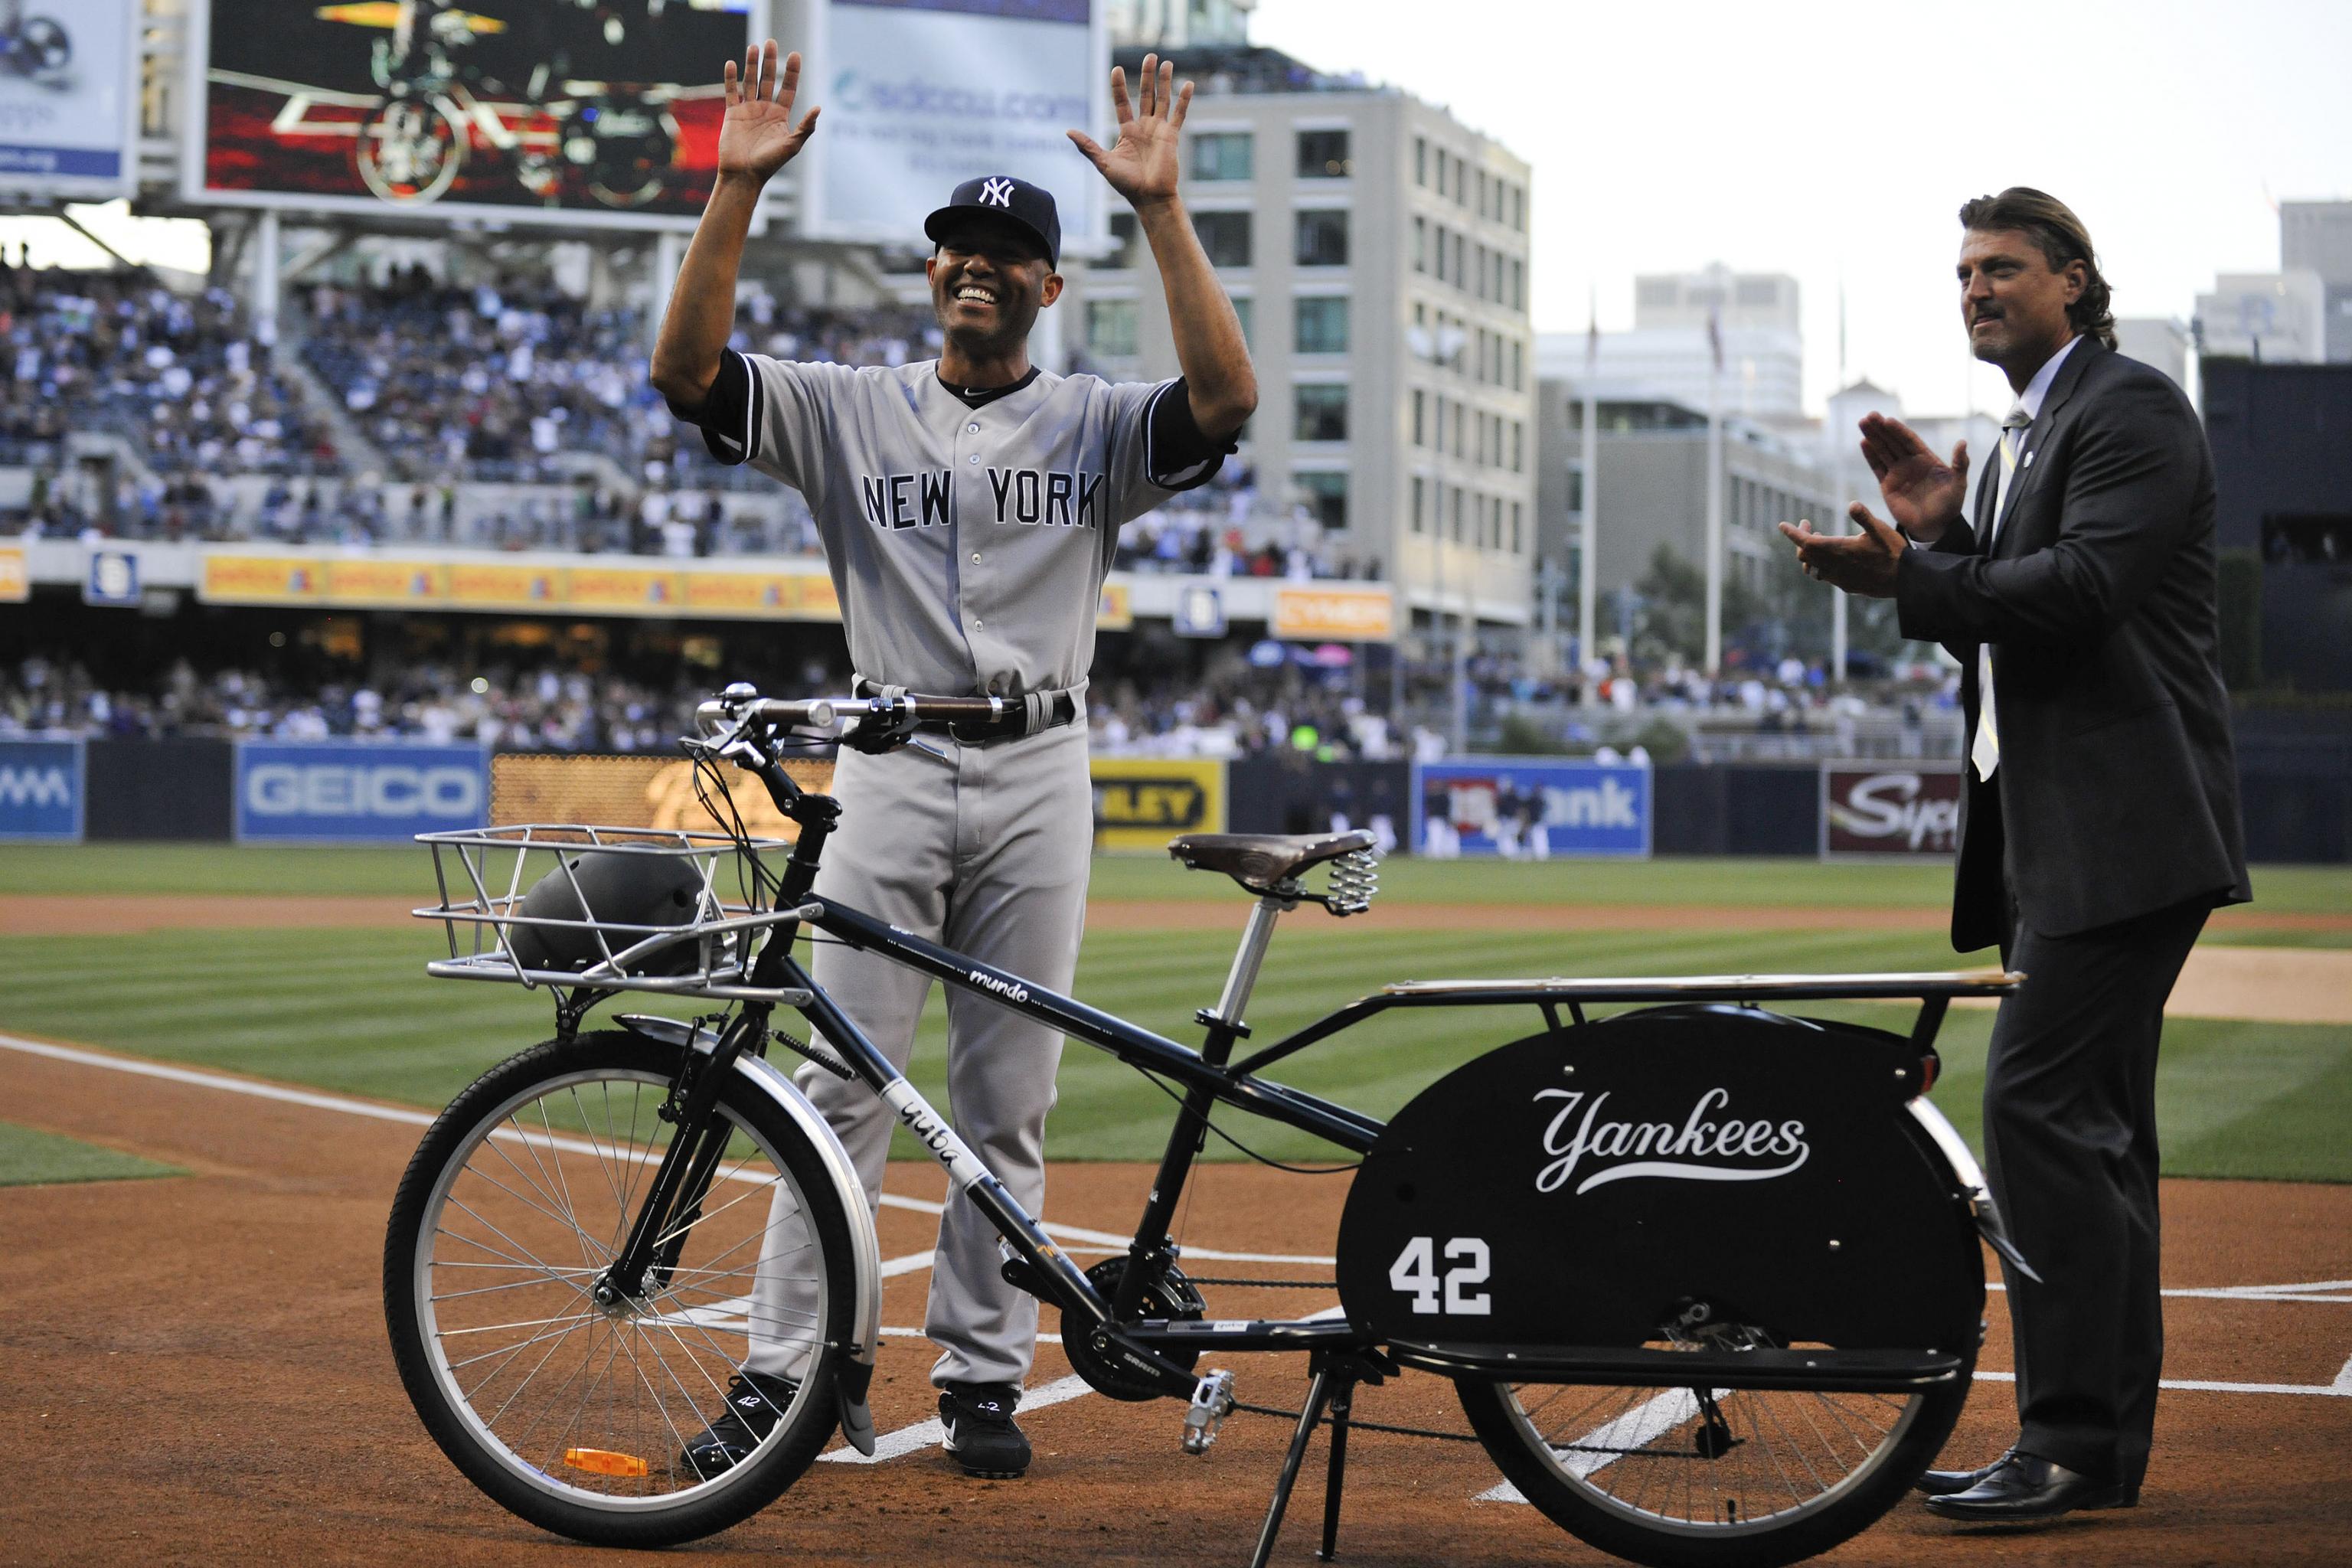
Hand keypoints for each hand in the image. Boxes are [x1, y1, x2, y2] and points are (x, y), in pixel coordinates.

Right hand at [717, 40, 818, 185]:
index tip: (795, 55)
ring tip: (754, 47)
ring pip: (750, 82)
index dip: (792, 72)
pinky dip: (730, 78)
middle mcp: (765, 110)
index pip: (789, 88)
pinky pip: (731, 92)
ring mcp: (748, 110)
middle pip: (769, 80)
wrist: (744, 175)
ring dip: (752, 64)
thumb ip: (805, 127)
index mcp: (780, 116)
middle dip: (771, 62)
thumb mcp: (792, 145)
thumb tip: (819, 107)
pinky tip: (732, 64)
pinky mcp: (732, 114)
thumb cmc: (769, 163)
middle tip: (772, 42)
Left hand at [1068, 54, 1188, 208]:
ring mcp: (1159, 130)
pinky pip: (1179, 114)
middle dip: (1147, 75)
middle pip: (1145, 95)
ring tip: (1166, 62)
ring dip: (1165, 81)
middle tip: (1149, 55)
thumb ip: (1088, 146)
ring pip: (1162, 99)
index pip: (1122, 102)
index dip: (1119, 86)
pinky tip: (1187, 84)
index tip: (1116, 69)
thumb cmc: (1127, 184)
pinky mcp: (1172, 136)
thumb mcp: (1104, 162)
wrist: (1150, 198)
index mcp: (1127, 131)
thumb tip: (1068, 131)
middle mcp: (1144, 127)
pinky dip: (1184, 100)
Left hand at [1778, 504, 1907, 598]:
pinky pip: (1823, 575)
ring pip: (1811, 567)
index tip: (1782, 525)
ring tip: (1817, 538)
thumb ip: (1864, 517)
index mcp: (1838, 550)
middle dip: (1801, 539)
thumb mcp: (1881, 530)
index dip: (1792, 533)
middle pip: (1804, 554)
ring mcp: (1838, 578)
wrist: (1904, 580)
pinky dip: (1819, 564)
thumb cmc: (1894, 552)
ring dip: (1809, 553)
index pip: (1806, 542)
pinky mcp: (1845, 585)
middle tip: (1807, 525)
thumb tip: (1851, 504)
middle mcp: (1834, 566)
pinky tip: (1831, 556)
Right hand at [1857, 412, 1967, 542]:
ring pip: (1883, 451)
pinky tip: (1864, 443)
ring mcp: (1898, 473)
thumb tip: (1962, 442)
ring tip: (1863, 423)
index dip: (1898, 430)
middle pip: (1893, 441)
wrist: (1935, 527)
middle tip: (1870, 415)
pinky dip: (1870, 455)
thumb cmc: (1950, 505)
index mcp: (1926, 458)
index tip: (1887, 420)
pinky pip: (1877, 467)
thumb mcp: (1958, 484)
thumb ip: (1960, 463)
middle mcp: (1910, 462)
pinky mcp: (1887, 485)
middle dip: (1881, 429)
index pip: (1909, 440)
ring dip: (1873, 437)